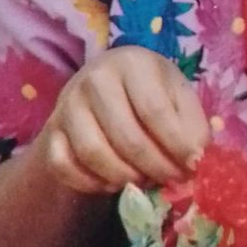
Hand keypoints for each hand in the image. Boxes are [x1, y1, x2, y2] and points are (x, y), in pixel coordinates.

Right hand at [39, 46, 209, 194]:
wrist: (104, 90)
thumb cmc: (149, 92)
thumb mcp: (178, 96)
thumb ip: (192, 125)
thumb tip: (195, 159)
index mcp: (132, 63)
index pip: (154, 110)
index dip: (176, 144)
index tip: (192, 165)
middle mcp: (94, 78)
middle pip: (126, 136)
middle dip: (155, 167)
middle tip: (171, 180)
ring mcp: (67, 105)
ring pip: (94, 154)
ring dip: (125, 177)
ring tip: (145, 180)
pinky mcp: (51, 132)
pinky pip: (64, 166)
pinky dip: (91, 183)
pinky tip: (113, 182)